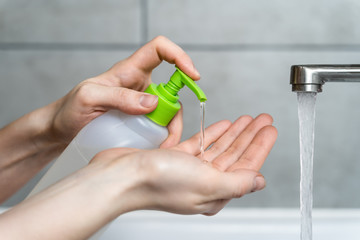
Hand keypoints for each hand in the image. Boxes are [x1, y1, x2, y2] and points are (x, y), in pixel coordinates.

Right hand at [0, 114, 275, 238]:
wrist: (120, 176)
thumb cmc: (158, 182)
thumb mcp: (207, 183)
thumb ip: (236, 182)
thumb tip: (258, 182)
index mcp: (213, 192)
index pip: (245, 167)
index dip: (260, 146)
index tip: (270, 129)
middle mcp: (202, 182)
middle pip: (234, 155)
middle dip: (250, 136)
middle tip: (263, 119)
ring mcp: (187, 169)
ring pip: (218, 147)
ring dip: (233, 132)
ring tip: (247, 119)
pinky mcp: (173, 157)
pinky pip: (199, 143)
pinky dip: (211, 132)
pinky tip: (222, 124)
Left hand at [49, 36, 199, 146]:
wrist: (62, 131)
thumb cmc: (71, 109)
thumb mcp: (89, 98)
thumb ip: (119, 97)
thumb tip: (153, 103)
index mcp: (129, 71)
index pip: (160, 49)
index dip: (179, 56)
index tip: (192, 76)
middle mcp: (139, 85)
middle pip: (173, 90)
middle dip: (176, 113)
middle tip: (168, 136)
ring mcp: (141, 104)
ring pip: (170, 112)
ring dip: (171, 130)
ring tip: (161, 148)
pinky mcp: (141, 121)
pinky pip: (161, 126)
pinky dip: (163, 138)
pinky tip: (155, 149)